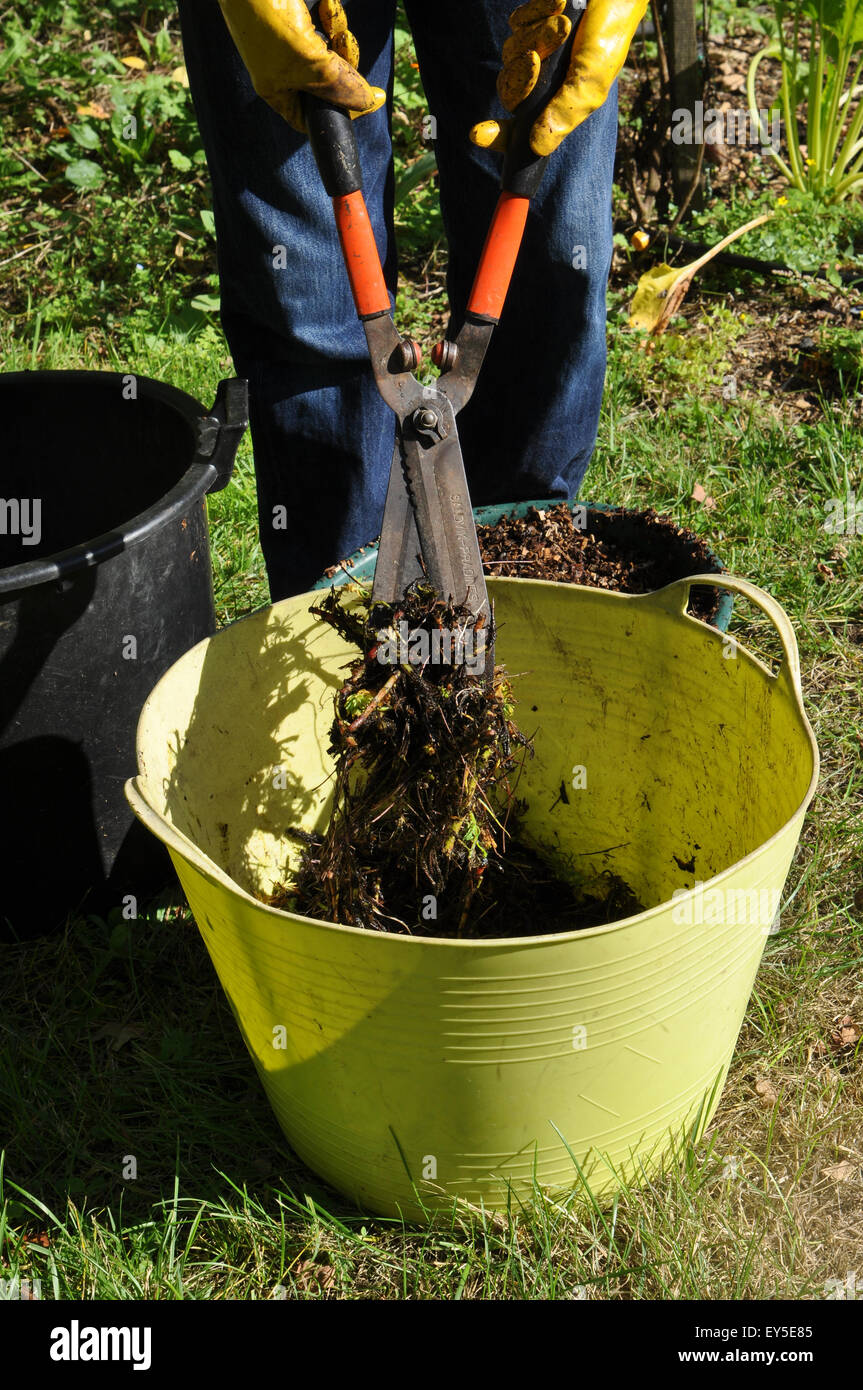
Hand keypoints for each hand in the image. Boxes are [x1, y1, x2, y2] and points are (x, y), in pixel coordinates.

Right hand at [218, 0, 385, 132]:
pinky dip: (331, 15)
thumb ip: (342, 87)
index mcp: (276, 90)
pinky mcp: (297, 17)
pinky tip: (328, 3)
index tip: (366, 102)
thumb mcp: (312, 65)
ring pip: (329, 50)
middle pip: (327, 82)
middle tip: (346, 45)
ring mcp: (289, 42)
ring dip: (339, 33)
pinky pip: (324, 23)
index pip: (308, 118)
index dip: (337, 114)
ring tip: (333, 16)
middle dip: (343, 64)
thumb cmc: (270, 22)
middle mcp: (282, 69)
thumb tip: (369, 102)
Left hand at [471, 0, 647, 157]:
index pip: (519, 128)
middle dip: (520, 76)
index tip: (479, 135)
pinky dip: (536, 14)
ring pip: (511, 52)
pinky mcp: (529, 21)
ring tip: (565, 25)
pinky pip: (517, 23)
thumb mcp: (591, 81)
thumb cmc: (609, 35)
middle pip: (509, 89)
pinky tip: (559, 5)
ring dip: (537, 37)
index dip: (498, 136)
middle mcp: (541, 80)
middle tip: (535, 59)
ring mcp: (533, 49)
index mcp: (555, 103)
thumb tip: (537, 147)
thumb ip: (564, 112)